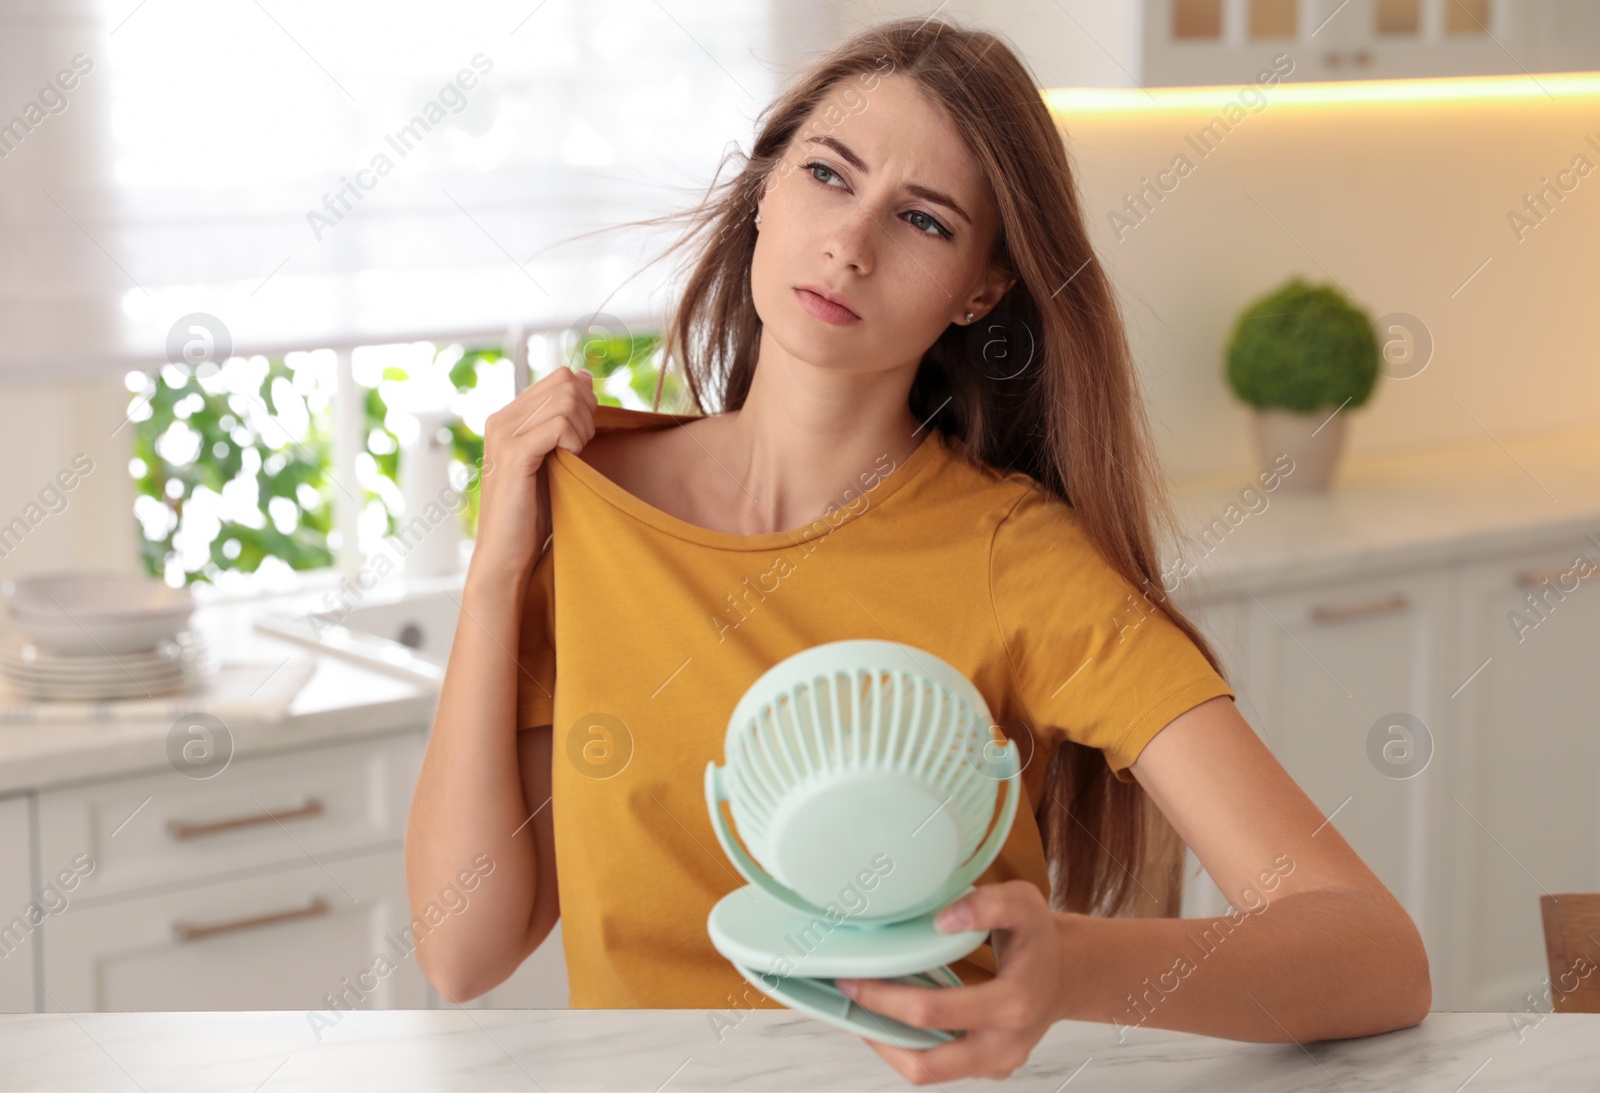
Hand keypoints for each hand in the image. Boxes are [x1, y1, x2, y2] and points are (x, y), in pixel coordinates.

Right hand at [471, 365, 596, 576]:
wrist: (507, 553)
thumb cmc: (533, 512)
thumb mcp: (553, 457)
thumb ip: (565, 419)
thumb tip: (586, 378)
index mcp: (508, 416)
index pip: (560, 377)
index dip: (585, 400)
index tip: (584, 433)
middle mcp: (500, 419)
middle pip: (566, 382)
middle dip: (587, 412)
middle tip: (582, 447)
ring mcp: (503, 434)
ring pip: (565, 400)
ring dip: (583, 429)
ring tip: (575, 456)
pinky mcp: (512, 454)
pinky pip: (559, 425)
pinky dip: (574, 441)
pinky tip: (570, 461)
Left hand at [835, 880, 1071, 1083]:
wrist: (1065, 973)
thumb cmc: (1037, 937)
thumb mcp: (1024, 903)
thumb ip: (989, 903)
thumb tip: (943, 920)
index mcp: (1012, 1004)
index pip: (935, 1012)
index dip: (887, 997)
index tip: (855, 976)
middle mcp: (1004, 1045)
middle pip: (926, 1060)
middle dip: (877, 1028)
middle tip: (847, 994)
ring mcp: (996, 1064)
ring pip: (927, 1074)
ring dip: (887, 1045)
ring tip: (858, 1009)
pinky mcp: (987, 1070)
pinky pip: (938, 1069)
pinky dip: (907, 1047)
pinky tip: (889, 1016)